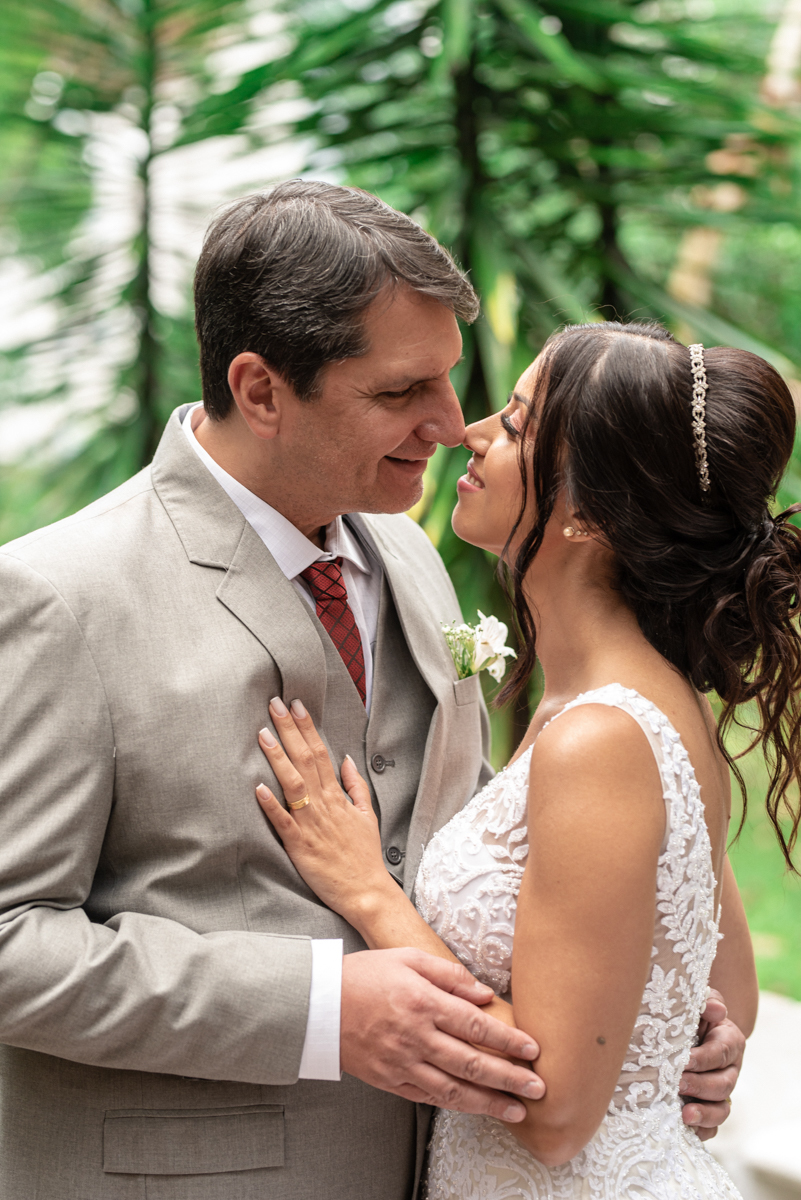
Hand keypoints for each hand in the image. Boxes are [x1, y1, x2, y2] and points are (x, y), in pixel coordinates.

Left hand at [255, 697, 396, 922]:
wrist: (366, 891)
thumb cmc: (364, 855)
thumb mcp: (367, 814)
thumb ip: (355, 785)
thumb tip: (346, 759)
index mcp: (338, 796)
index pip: (321, 752)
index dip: (307, 727)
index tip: (295, 704)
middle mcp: (324, 804)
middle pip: (306, 759)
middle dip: (289, 730)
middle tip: (275, 704)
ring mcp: (311, 824)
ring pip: (293, 784)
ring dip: (278, 758)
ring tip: (263, 733)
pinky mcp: (300, 846)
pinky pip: (283, 822)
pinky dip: (272, 805)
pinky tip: (258, 787)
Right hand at [341, 948, 543, 1118]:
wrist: (317, 1004)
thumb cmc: (363, 975)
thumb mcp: (406, 958)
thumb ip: (448, 974)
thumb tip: (483, 994)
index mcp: (422, 1002)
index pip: (477, 1026)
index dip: (509, 1040)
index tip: (533, 1050)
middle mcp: (416, 1036)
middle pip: (472, 1063)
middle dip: (510, 1078)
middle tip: (538, 1088)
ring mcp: (402, 1063)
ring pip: (454, 1090)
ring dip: (489, 1102)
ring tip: (517, 1110)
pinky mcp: (390, 1081)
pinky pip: (429, 1098)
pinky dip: (456, 1106)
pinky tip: (475, 1107)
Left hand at [680, 989, 744, 1140]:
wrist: (679, 1030)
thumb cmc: (689, 1013)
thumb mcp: (698, 1000)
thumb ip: (707, 1000)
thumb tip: (717, 1010)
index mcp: (729, 1041)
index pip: (721, 1052)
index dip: (703, 1059)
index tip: (682, 1060)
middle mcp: (729, 1070)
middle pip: (723, 1084)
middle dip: (700, 1086)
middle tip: (676, 1083)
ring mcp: (720, 1092)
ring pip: (721, 1109)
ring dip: (704, 1114)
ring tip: (684, 1115)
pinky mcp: (708, 1109)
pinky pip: (711, 1128)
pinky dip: (701, 1131)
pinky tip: (684, 1129)